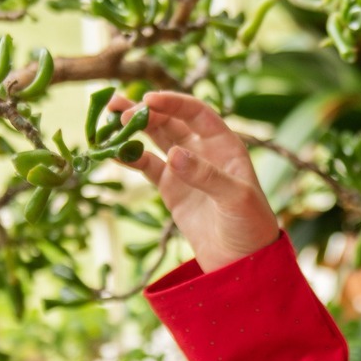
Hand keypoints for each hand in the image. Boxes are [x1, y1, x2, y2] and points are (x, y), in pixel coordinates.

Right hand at [107, 90, 281, 273]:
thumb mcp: (235, 198)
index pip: (197, 113)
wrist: (242, 261)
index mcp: (225, 144)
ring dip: (133, 127)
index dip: (173, 103)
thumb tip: (173, 154)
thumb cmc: (251, 224)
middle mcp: (203, 150)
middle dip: (145, 111)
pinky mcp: (170, 188)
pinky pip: (147, 166)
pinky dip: (130, 157)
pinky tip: (111, 150)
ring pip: (156, 139)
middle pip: (171, 121)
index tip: (149, 99)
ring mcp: (184, 168)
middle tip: (118, 107)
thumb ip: (206, 175)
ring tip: (110, 117)